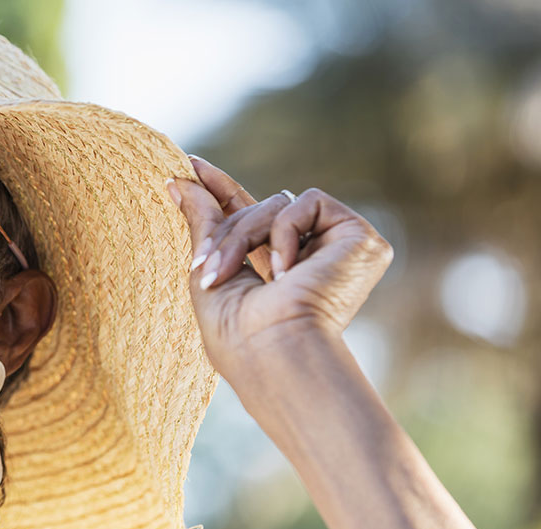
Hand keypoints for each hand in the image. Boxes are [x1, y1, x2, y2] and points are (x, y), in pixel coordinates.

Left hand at [167, 156, 392, 381]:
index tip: (191, 165)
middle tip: (203, 265)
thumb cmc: (234, 333)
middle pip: (257, 210)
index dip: (222, 189)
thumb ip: (202, 221)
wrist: (270, 352)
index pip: (250, 217)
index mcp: (277, 269)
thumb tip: (179, 178)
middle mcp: (311, 256)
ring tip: (230, 274)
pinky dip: (284, 232)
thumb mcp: (207, 269)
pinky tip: (287, 272)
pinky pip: (308, 202)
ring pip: (277, 203)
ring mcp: (337, 248)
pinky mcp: (361, 239)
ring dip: (243, 235)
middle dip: (224, 233)